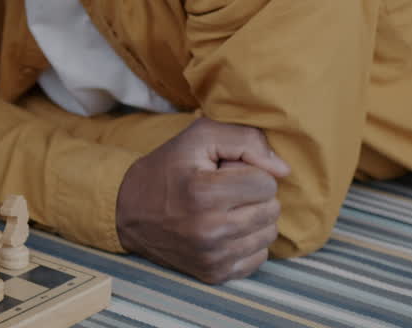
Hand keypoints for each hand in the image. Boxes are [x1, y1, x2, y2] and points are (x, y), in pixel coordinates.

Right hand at [115, 117, 289, 283]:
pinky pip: (258, 258)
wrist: (128, 210)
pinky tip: (223, 230)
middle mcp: (209, 230)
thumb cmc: (167, 168)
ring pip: (268, 234)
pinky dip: (246, 242)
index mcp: (204, 193)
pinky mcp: (213, 274)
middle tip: (223, 190)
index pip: (266, 183)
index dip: (250, 171)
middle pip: (271, 209)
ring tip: (223, 209)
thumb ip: (245, 140)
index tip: (225, 172)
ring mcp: (212, 257)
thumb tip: (283, 170)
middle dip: (253, 195)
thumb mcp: (199, 137)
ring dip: (253, 218)